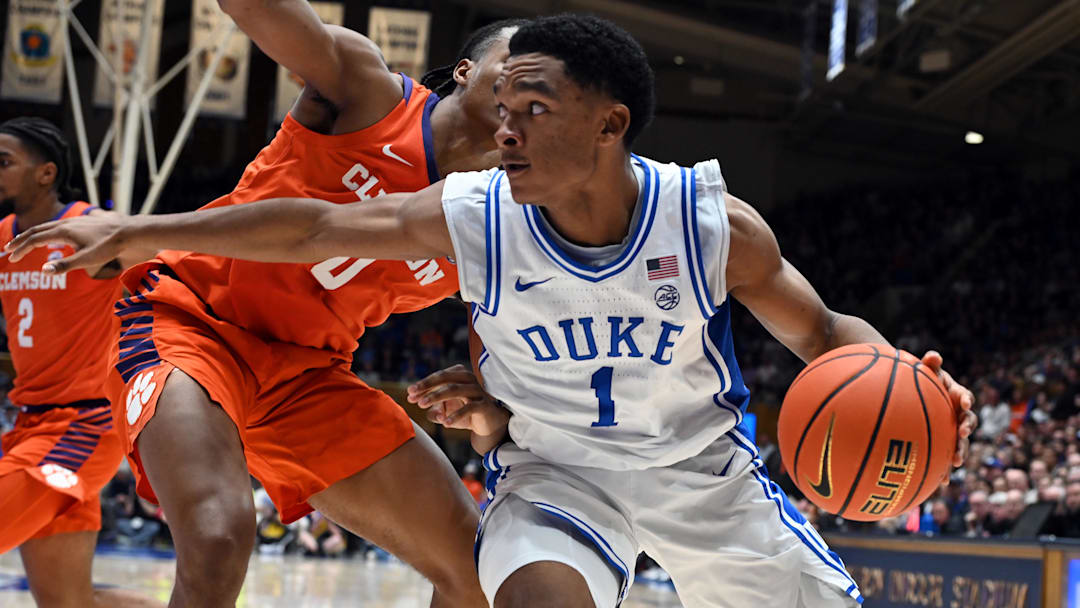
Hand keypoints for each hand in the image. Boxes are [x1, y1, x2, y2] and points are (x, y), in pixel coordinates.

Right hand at [4, 213, 136, 272]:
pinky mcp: (81, 222)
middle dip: (21, 240)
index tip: (12, 259)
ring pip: (47, 226)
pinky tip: (50, 238)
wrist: (128, 231)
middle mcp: (65, 223)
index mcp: (63, 231)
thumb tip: (44, 269)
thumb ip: (65, 265)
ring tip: (25, 243)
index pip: (34, 239)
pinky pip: (57, 226)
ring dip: (33, 235)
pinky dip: (46, 232)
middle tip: (8, 249)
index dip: (21, 249)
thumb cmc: (109, 246)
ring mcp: (74, 221)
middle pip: (36, 230)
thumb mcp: (87, 259)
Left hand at [407, 364, 508, 436]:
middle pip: (445, 378)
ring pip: (454, 389)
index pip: (439, 376)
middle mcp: (469, 379)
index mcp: (460, 375)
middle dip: (427, 386)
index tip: (409, 393)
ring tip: (422, 405)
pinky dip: (455, 415)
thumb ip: (432, 406)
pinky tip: (444, 422)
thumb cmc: (465, 413)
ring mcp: (477, 391)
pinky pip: (468, 408)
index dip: (423, 384)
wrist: (489, 424)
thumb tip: (416, 403)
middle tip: (412, 395)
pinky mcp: (484, 405)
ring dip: (436, 397)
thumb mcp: (446, 409)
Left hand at [921, 350, 976, 471]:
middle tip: (961, 434)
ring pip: (960, 443)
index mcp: (956, 396)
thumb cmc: (921, 380)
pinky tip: (941, 483)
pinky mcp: (943, 443)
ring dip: (959, 452)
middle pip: (968, 423)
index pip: (966, 397)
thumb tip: (933, 355)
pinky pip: (945, 457)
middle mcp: (958, 414)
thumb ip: (930, 364)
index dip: (966, 399)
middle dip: (966, 429)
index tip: (964, 402)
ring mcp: (952, 430)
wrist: (914, 393)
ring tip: (954, 462)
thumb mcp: (925, 371)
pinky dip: (944, 469)